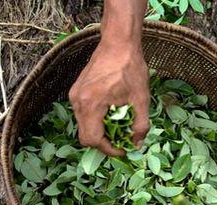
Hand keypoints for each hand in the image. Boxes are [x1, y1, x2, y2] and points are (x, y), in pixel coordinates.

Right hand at [69, 41, 149, 155]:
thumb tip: (137, 145)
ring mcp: (74, 95)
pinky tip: (112, 112)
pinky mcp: (76, 90)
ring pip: (83, 126)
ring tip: (119, 125)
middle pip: (85, 136)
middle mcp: (77, 101)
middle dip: (104, 143)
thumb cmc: (131, 68)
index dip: (109, 150)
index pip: (92, 140)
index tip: (123, 149)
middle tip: (122, 140)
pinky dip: (96, 119)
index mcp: (91, 104)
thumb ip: (140, 125)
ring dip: (100, 131)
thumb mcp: (142, 99)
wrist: (118, 42)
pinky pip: (83, 114)